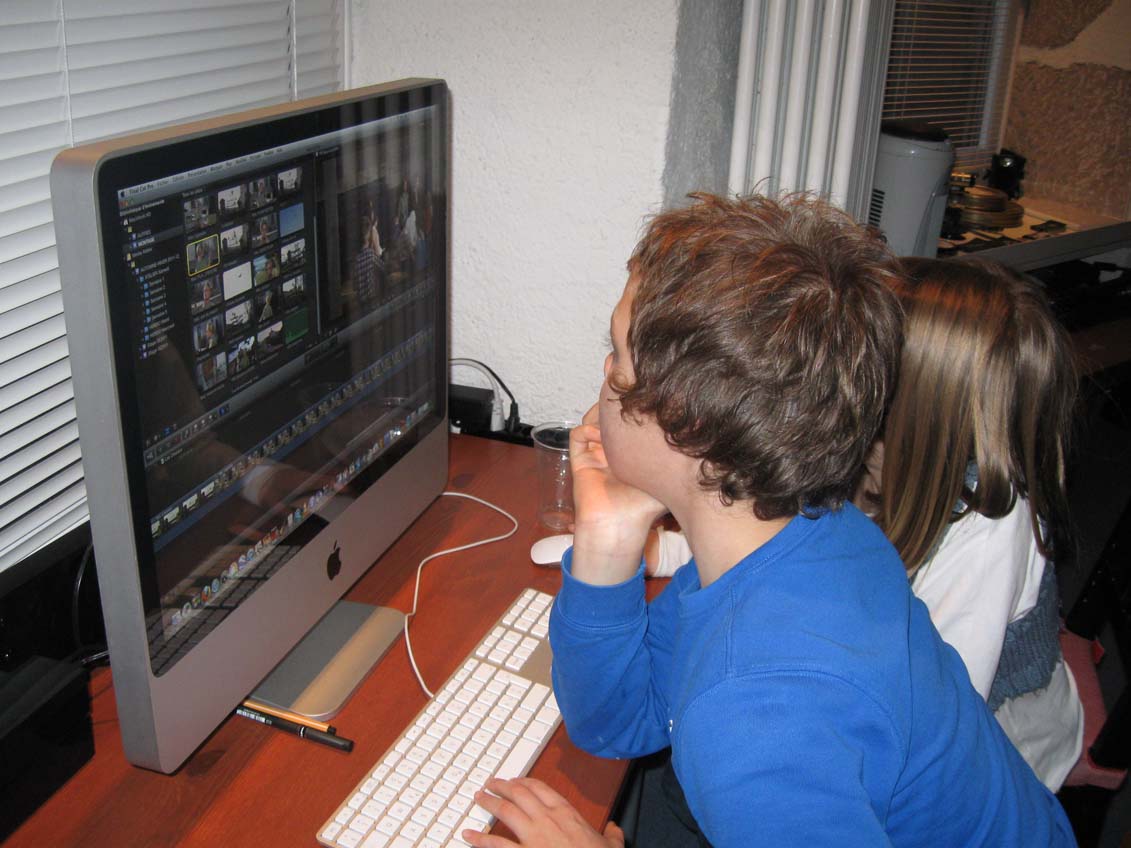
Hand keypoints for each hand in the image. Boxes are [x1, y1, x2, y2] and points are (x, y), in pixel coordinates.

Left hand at [462, 778, 624, 847]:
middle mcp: (546, 819)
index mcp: (566, 813)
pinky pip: (496, 845)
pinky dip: (479, 838)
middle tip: (491, 783)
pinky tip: (467, 835)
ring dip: (489, 802)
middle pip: (519, 793)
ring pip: (505, 811)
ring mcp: (533, 836)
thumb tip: (615, 829)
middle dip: (502, 786)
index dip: (525, 782)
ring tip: (478, 798)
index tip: (516, 780)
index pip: (541, 788)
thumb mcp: (611, 845)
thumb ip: (611, 834)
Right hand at [569, 405, 665, 583]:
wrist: (620, 526)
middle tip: (625, 397)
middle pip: (610, 414)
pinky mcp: (582, 461)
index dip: (635, 407)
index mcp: (633, 451)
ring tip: (613, 417)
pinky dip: (587, 430)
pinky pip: (578, 436)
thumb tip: (699, 430)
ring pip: (592, 419)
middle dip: (616, 403)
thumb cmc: (645, 506)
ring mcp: (597, 453)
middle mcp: (614, 450)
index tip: (644, 398)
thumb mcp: (668, 473)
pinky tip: (600, 437)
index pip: (631, 421)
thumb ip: (678, 453)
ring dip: (600, 413)